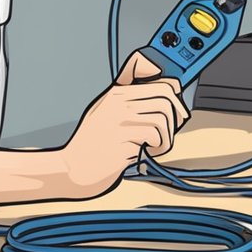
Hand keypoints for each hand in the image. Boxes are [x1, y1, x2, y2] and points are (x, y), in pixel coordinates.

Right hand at [58, 51, 189, 197]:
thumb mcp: (107, 113)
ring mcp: (118, 121)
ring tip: (155, 146)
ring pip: (161, 119)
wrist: (72, 167)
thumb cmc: (92, 143)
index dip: (176, 97)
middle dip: (175, 119)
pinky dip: (157, 148)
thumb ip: (132, 103)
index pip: (159, 84)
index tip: (179, 111)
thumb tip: (169, 94)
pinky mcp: (122, 140)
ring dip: (166, 137)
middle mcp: (117, 103)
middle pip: (164, 99)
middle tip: (168, 133)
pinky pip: (152, 137)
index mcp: (116, 94)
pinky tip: (146, 152)